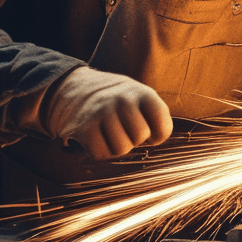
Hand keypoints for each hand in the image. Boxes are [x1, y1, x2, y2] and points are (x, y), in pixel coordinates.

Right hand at [44, 67, 172, 158]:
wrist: (77, 88)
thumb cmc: (118, 100)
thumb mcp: (142, 96)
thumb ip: (157, 116)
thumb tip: (157, 140)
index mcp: (143, 93)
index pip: (163, 128)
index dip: (158, 135)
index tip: (149, 128)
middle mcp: (123, 100)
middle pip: (140, 136)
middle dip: (135, 139)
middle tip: (126, 129)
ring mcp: (102, 112)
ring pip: (121, 148)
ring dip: (117, 146)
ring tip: (112, 132)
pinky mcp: (84, 127)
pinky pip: (101, 153)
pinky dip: (101, 151)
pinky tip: (99, 137)